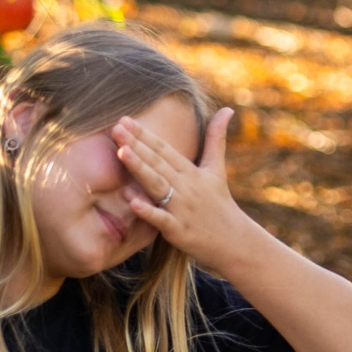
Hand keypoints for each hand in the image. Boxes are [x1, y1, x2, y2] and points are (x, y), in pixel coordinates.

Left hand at [113, 107, 253, 273]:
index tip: (125, 120)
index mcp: (191, 172)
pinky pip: (161, 219)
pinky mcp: (179, 230)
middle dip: (136, 145)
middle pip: (158, 163)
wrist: (235, 242)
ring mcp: (182, 208)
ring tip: (122, 153)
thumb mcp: (217, 169)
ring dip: (140, 169)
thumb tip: (227, 109)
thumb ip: (216, 138)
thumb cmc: (220, 204)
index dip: (145, 135)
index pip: (164, 150)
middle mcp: (186, 187)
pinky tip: (132, 201)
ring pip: (157, 186)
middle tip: (117, 128)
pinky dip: (148, 211)